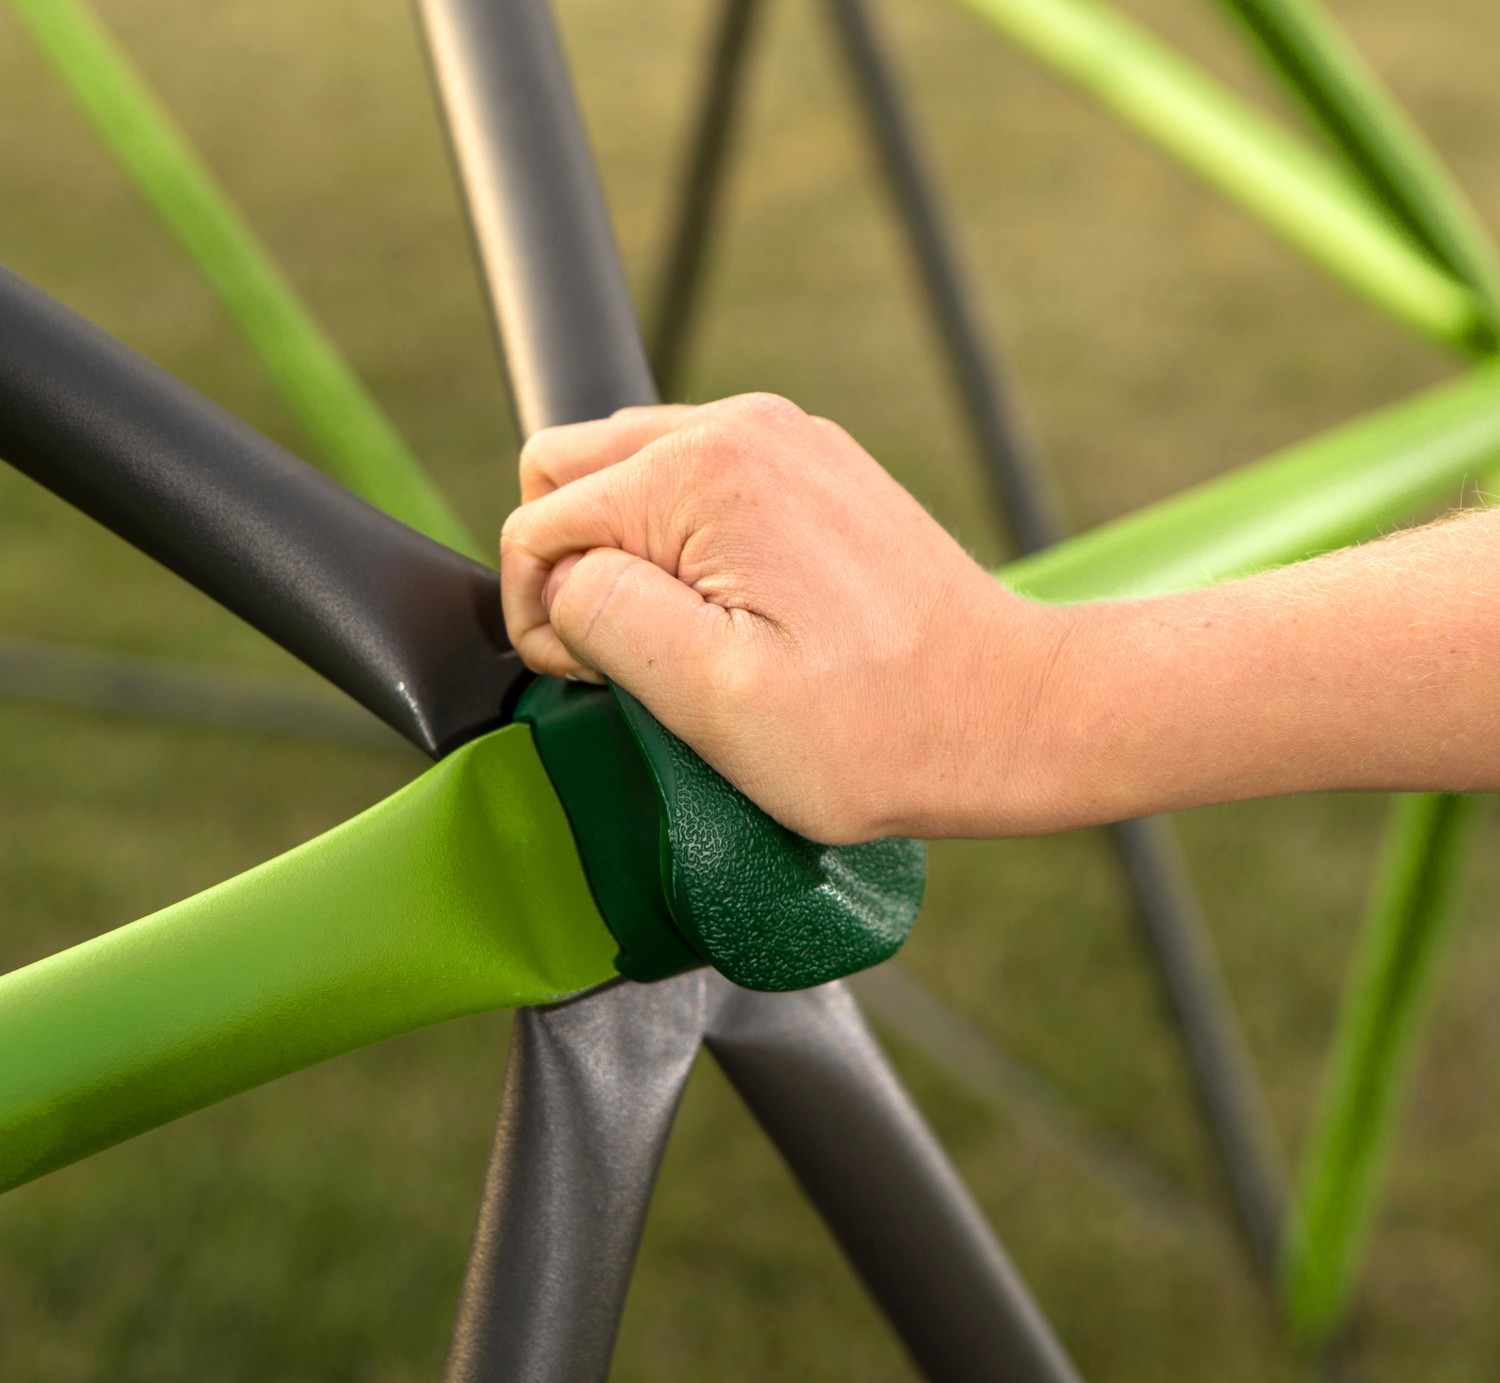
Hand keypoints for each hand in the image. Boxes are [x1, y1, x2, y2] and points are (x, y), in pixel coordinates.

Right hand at [500, 393, 1069, 842]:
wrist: (1012, 714)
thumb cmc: (876, 728)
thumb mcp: (712, 698)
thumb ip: (606, 616)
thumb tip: (564, 576)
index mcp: (704, 472)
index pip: (540, 518)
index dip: (546, 613)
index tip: (602, 680)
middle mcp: (742, 427)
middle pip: (572, 471)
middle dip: (575, 567)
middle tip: (633, 657)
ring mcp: (786, 442)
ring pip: (631, 475)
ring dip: (630, 555)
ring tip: (688, 640)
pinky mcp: (815, 472)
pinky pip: (700, 487)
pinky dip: (686, 545)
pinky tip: (735, 615)